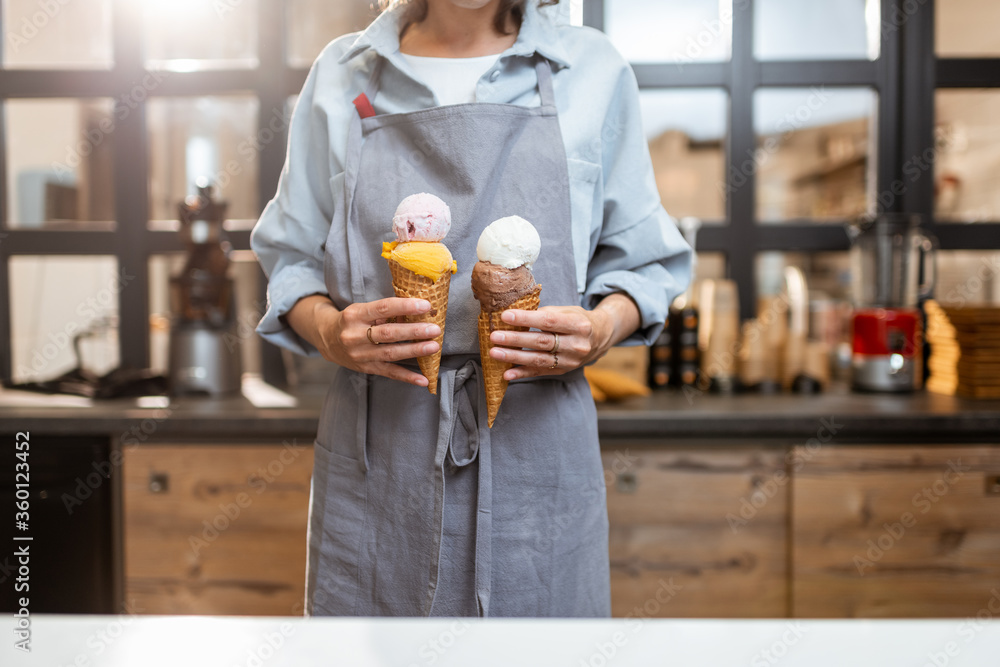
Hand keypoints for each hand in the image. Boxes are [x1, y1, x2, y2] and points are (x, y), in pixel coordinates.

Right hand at [314, 297, 440, 386]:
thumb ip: (385, 311)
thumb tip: (417, 310)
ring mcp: (360, 355)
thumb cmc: (352, 321)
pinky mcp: (366, 368)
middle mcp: (355, 336)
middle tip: (434, 329)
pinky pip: (389, 373)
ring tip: (433, 347)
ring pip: (390, 353)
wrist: (326, 339)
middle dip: (414, 331)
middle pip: (388, 333)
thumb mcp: (362, 310)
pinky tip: (423, 380)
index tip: (426, 305)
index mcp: (355, 315)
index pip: (383, 308)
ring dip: (414, 351)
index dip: (405, 307)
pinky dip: (407, 377)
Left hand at [488, 306, 614, 380]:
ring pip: (539, 359)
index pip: (549, 321)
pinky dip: (522, 374)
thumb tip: (518, 315)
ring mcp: (570, 361)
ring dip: (514, 357)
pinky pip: (540, 373)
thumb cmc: (579, 320)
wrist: (601, 337)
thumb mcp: (568, 311)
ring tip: (495, 353)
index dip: (526, 319)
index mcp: (578, 324)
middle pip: (542, 342)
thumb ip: (547, 313)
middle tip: (494, 336)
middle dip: (516, 340)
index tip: (505, 316)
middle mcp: (576, 345)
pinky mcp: (563, 371)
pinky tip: (507, 374)